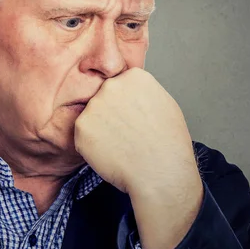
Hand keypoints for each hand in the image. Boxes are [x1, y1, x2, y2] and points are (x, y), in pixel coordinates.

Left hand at [74, 67, 199, 196]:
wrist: (160, 172)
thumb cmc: (168, 143)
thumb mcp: (165, 104)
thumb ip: (142, 92)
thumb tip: (132, 94)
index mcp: (134, 77)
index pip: (121, 84)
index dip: (126, 104)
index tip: (133, 117)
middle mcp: (111, 85)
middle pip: (104, 97)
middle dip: (111, 113)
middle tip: (126, 133)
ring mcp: (94, 105)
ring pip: (92, 116)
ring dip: (101, 129)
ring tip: (121, 145)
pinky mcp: (81, 126)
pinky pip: (83, 135)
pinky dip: (92, 146)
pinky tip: (111, 153)